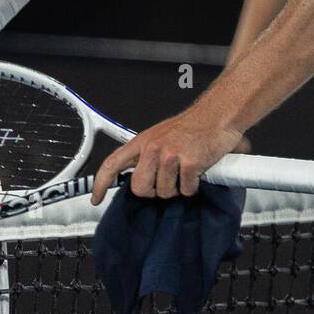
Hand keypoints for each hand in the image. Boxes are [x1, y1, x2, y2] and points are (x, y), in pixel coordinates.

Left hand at [91, 112, 247, 201]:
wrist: (217, 115)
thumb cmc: (193, 126)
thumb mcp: (161, 135)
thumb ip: (148, 155)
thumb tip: (138, 176)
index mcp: (143, 141)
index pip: (113, 162)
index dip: (101, 183)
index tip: (96, 198)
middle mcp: (153, 148)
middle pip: (140, 188)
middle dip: (153, 191)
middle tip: (166, 182)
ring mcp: (170, 156)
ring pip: (165, 192)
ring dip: (177, 188)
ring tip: (185, 171)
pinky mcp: (189, 163)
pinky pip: (186, 190)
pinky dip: (194, 186)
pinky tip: (198, 171)